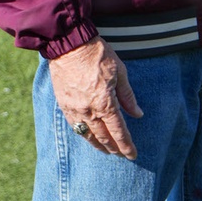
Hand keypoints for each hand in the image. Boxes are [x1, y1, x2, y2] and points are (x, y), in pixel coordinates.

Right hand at [48, 37, 141, 159]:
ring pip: (87, 135)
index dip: (126, 145)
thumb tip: (137, 114)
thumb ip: (127, 96)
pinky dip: (83, 134)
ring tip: (106, 150)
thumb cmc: (97, 55)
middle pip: (103, 137)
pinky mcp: (64, 104)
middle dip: (114, 148)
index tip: (133, 154)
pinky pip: (74, 126)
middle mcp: (89, 110)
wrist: (69, 45)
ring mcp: (74, 109)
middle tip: (121, 154)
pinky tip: (88, 136)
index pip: (119, 131)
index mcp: (105, 103)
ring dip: (98, 145)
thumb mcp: (120, 72)